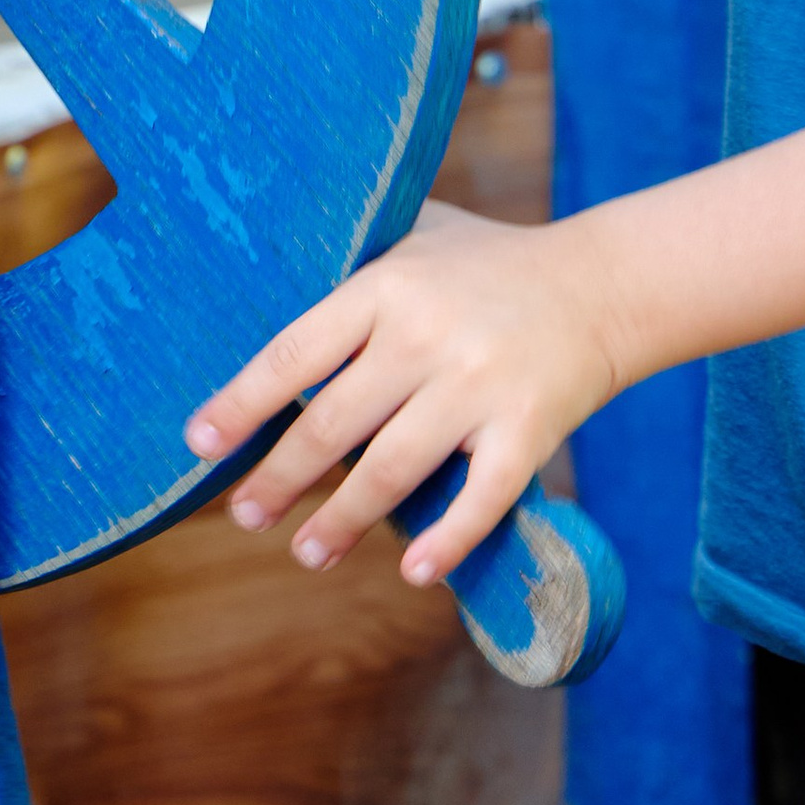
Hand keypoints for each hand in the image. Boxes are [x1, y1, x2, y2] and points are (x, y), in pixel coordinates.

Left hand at [184, 202, 622, 585]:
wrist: (605, 284)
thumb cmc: (493, 263)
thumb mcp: (420, 233)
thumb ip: (355, 254)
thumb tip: (265, 276)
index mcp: (389, 286)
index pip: (296, 352)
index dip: (241, 403)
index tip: (199, 443)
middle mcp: (427, 337)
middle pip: (332, 423)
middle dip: (279, 478)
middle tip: (244, 515)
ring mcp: (479, 386)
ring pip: (390, 470)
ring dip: (340, 521)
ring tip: (306, 553)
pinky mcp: (528, 429)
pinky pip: (480, 499)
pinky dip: (446, 540)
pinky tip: (413, 570)